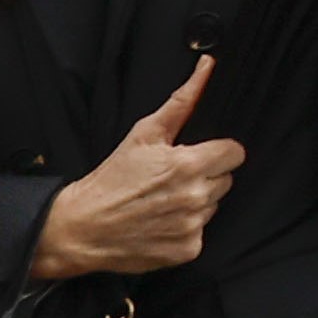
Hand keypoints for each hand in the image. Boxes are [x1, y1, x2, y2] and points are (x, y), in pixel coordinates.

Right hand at [27, 64, 243, 279]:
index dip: (218, 152)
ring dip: (196, 201)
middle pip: (225, 179)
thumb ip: (182, 101)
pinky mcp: (187, 250)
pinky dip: (185, 228)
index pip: (235, 153)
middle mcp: (196, 197)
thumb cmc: (112, 178)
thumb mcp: (145, 133)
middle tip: (174, 178)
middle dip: (206, 175)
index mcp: (190, 165)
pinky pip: (201, 232)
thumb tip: (207, 67)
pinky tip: (162, 221)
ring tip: (164, 199)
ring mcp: (192, 226)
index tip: (199, 155)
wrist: (83, 227)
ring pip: (214, 206)